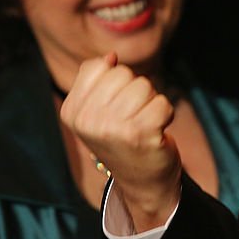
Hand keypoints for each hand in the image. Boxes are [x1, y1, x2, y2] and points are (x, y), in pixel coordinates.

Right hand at [59, 52, 182, 231]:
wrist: (141, 182)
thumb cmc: (121, 138)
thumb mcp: (97, 110)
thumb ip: (97, 79)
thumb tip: (110, 56)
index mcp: (72, 111)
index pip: (100, 66)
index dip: (116, 81)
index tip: (115, 106)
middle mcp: (87, 120)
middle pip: (124, 74)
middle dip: (135, 91)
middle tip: (132, 117)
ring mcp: (112, 128)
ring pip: (144, 86)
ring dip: (151, 103)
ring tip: (143, 125)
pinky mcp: (140, 134)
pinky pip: (163, 102)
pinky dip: (166, 114)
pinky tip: (156, 132)